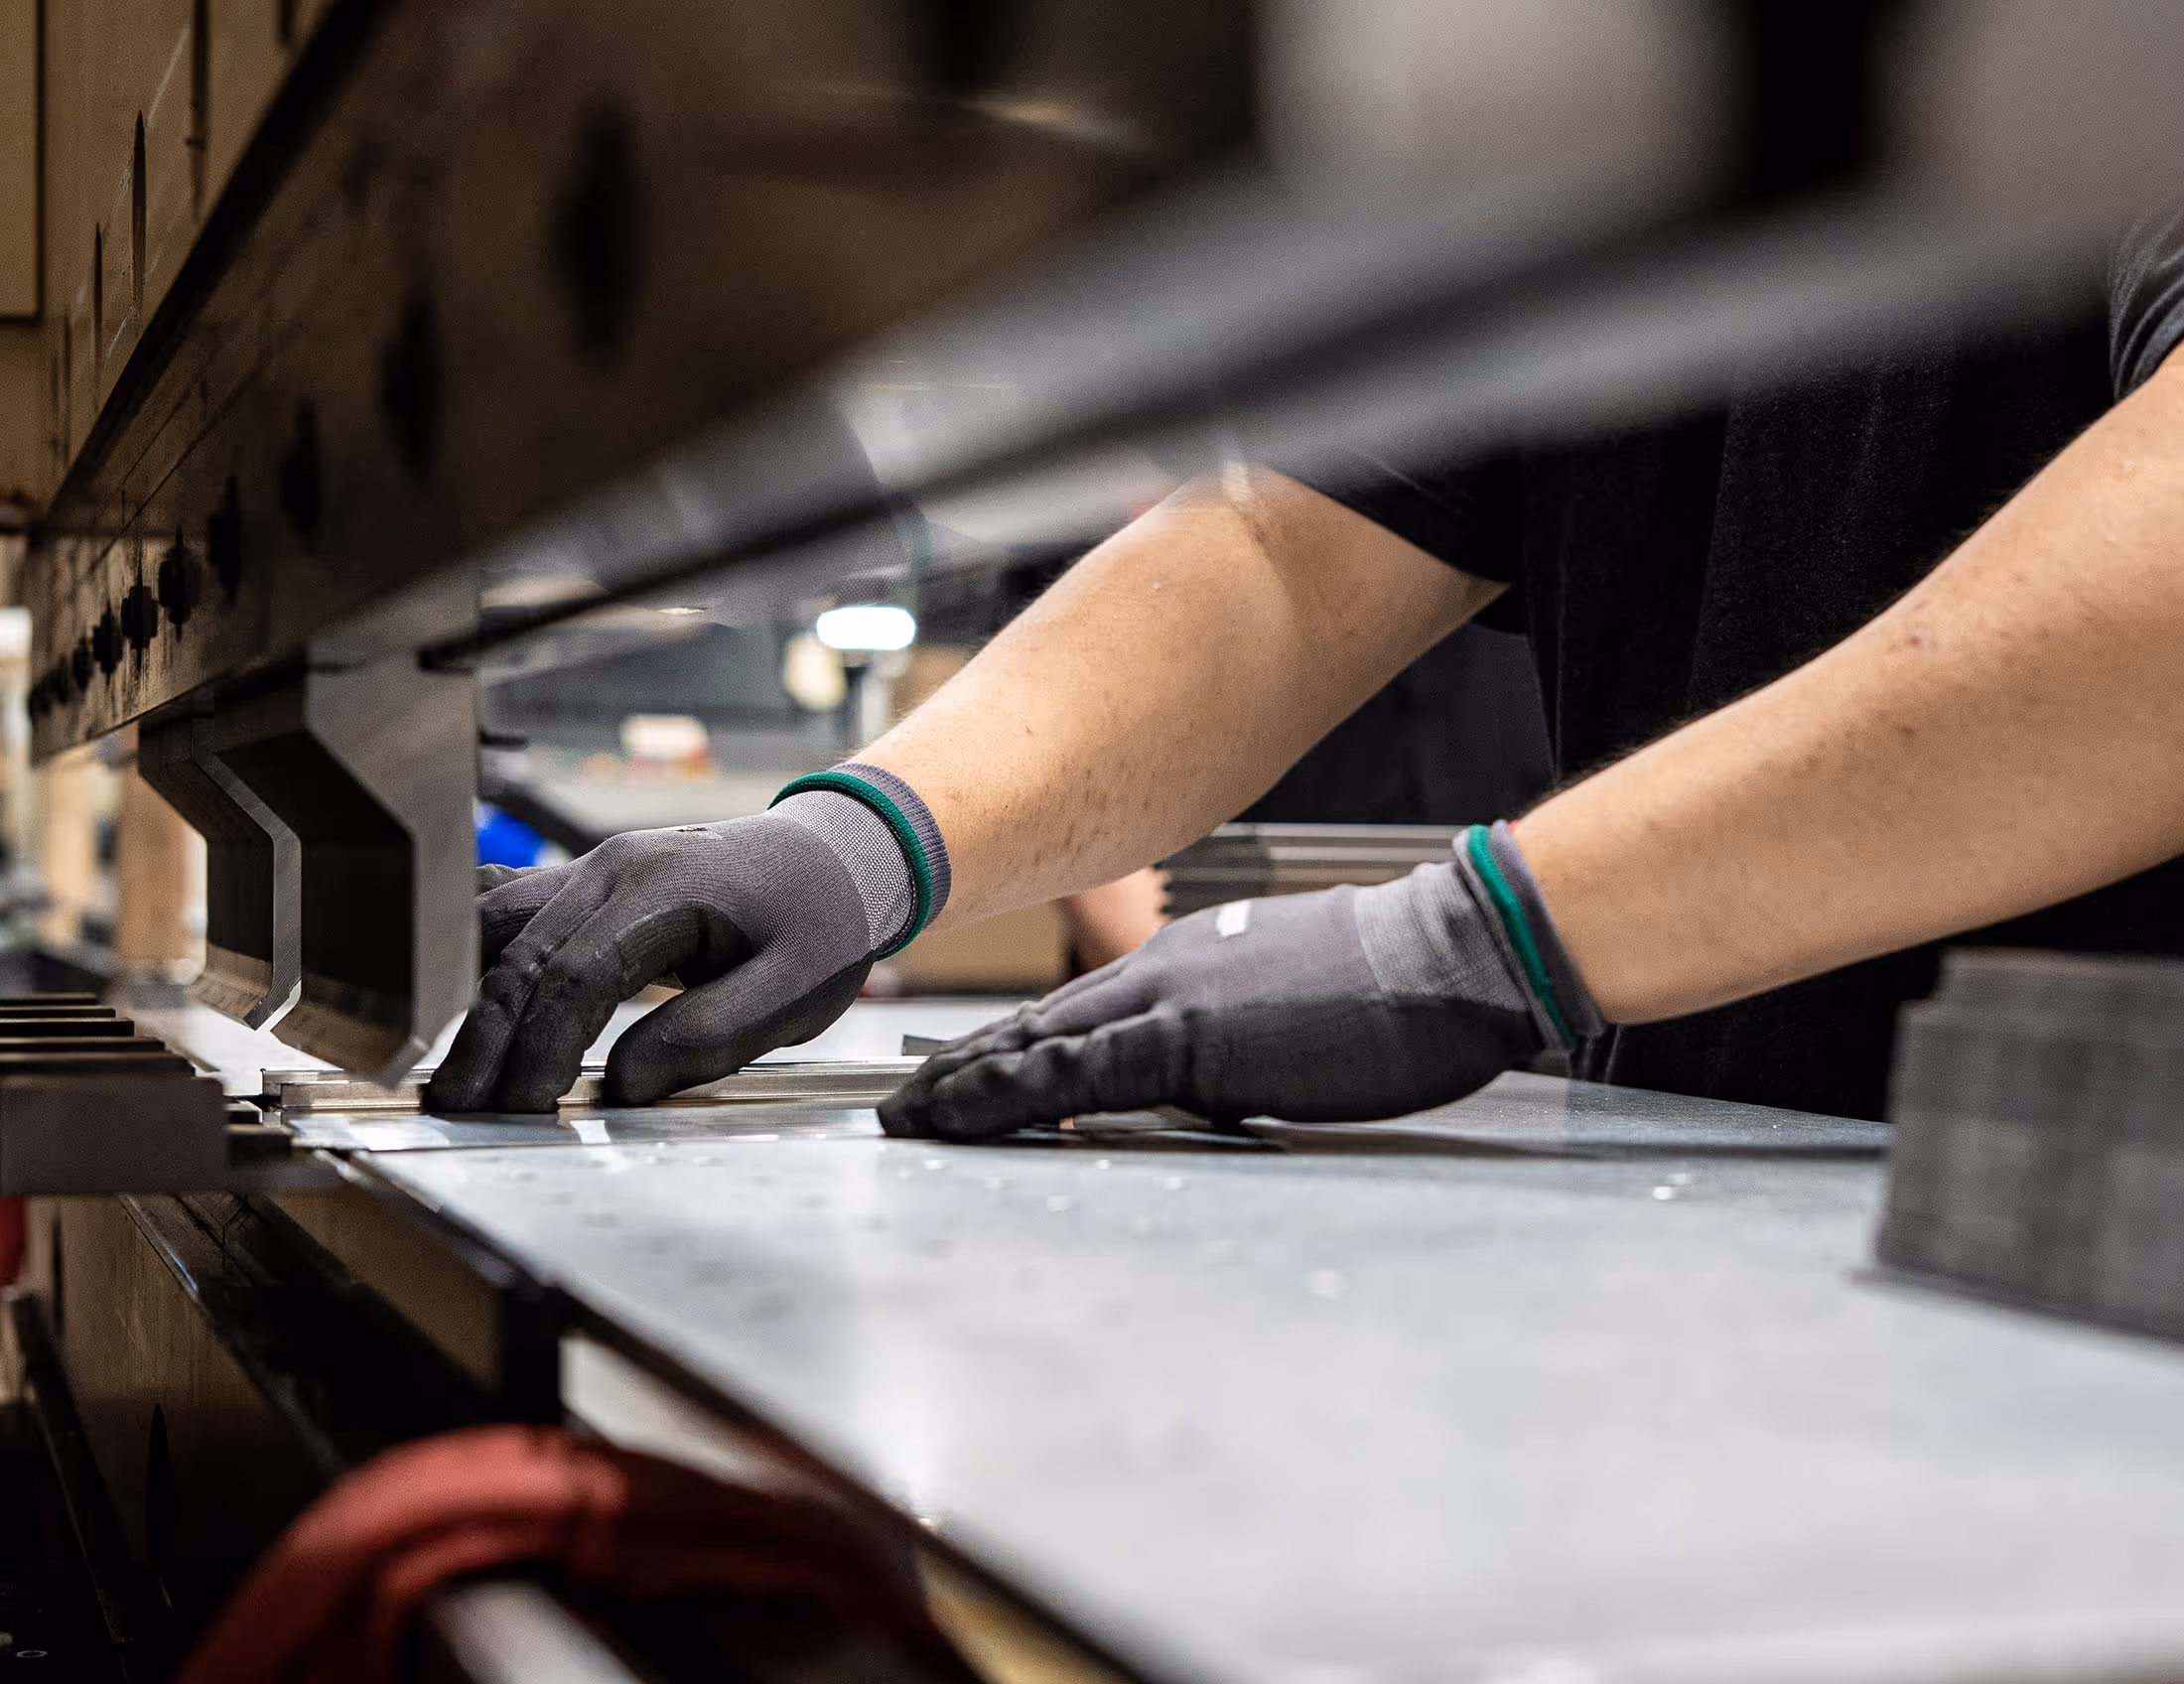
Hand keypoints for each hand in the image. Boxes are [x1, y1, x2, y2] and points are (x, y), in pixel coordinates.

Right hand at [425, 815, 878, 1111]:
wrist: (838, 854)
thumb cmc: (820, 923)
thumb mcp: (795, 991)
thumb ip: (711, 1034)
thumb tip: (622, 1084)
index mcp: (667, 889)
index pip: (577, 973)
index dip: (542, 1045)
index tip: (525, 1107)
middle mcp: (614, 868)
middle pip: (522, 952)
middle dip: (486, 1037)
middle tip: (458, 1109)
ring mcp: (592, 868)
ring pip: (500, 924)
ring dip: (467, 997)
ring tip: (448, 1070)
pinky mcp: (587, 883)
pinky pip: (512, 908)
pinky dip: (473, 953)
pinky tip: (444, 995)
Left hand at [879, 843, 1586, 1141]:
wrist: (1446, 954)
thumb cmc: (1396, 988)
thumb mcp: (1297, 1009)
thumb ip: (1236, 1041)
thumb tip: (1208, 1086)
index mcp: (1188, 965)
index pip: (1075, 1014)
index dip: (1007, 1049)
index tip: (958, 1078)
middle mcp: (1160, 973)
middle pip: (1035, 1023)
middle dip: (960, 1069)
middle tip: (898, 1106)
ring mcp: (1169, 1001)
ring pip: (1035, 1043)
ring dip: (962, 1085)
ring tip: (904, 1120)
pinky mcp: (1189, 1041)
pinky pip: (1074, 1072)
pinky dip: (1008, 1095)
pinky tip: (966, 1118)